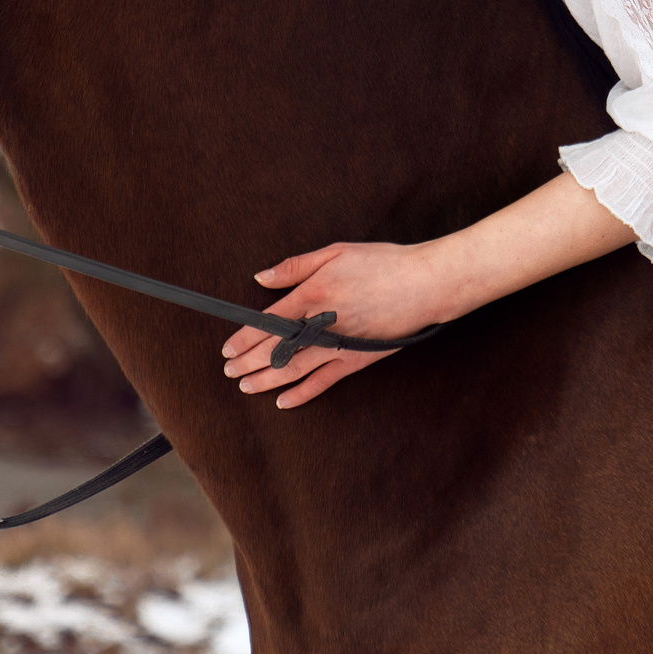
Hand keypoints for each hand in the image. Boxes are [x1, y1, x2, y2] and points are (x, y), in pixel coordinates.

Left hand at [222, 241, 450, 408]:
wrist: (424, 284)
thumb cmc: (382, 263)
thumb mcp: (336, 252)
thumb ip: (296, 266)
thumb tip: (262, 277)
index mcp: (313, 295)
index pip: (267, 322)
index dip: (244, 338)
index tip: (228, 348)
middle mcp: (321, 325)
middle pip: (274, 350)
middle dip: (248, 362)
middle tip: (229, 370)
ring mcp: (338, 346)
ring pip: (293, 370)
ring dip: (265, 380)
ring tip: (245, 386)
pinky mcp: (355, 360)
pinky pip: (323, 382)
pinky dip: (301, 393)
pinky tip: (283, 401)